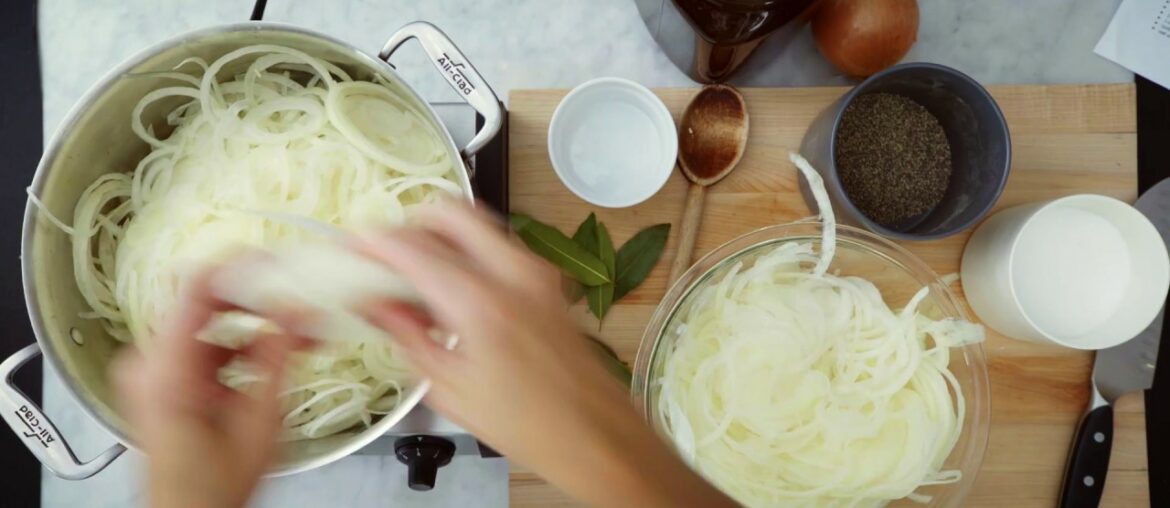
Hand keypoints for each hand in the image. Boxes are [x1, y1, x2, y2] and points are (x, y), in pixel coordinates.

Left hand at [111, 271, 306, 507]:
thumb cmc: (212, 486)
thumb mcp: (259, 421)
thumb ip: (278, 357)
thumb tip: (295, 309)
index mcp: (166, 369)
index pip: (194, 287)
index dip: (238, 265)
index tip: (275, 259)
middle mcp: (150, 361)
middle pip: (207, 302)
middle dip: (262, 299)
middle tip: (303, 298)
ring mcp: (155, 367)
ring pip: (212, 322)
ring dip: (257, 322)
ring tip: (302, 330)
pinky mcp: (166, 375)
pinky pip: (207, 342)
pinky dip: (243, 343)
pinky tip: (278, 349)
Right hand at [354, 204, 735, 507]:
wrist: (596, 434)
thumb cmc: (532, 425)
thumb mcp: (449, 389)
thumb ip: (407, 335)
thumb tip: (373, 304)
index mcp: (481, 301)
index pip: (412, 246)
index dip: (371, 243)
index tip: (349, 249)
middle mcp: (513, 272)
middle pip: (449, 211)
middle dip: (409, 225)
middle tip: (383, 257)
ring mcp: (536, 271)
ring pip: (475, 224)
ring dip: (439, 238)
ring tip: (412, 280)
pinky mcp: (547, 281)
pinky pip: (496, 246)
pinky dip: (466, 254)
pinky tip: (449, 294)